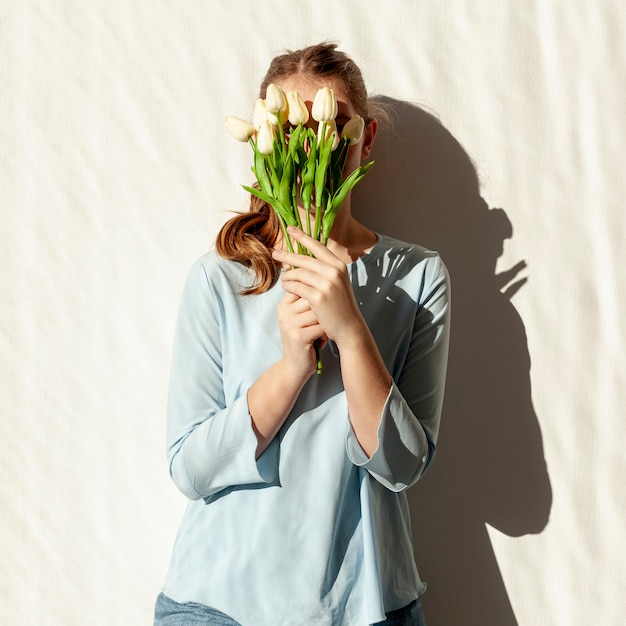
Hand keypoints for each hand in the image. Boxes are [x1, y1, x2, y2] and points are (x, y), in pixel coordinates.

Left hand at [272, 227, 364, 346]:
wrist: (349, 327)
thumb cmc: (340, 305)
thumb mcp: (337, 283)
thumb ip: (323, 270)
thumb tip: (300, 260)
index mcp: (339, 265)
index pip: (318, 246)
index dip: (303, 236)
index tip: (290, 229)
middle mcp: (334, 272)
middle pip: (304, 259)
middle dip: (287, 256)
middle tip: (275, 253)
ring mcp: (327, 284)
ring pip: (298, 273)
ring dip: (287, 276)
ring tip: (284, 279)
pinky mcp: (318, 297)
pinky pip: (296, 287)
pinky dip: (288, 286)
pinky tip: (286, 287)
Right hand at [276, 291, 327, 380]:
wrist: (295, 366)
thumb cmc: (303, 340)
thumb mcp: (299, 318)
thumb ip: (305, 302)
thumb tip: (322, 281)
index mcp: (284, 305)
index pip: (302, 287)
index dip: (317, 295)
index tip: (324, 306)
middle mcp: (284, 312)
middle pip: (312, 298)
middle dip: (323, 310)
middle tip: (324, 321)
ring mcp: (290, 324)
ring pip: (318, 312)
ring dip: (325, 322)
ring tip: (322, 331)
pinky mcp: (298, 336)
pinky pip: (321, 326)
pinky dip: (325, 333)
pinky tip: (322, 340)